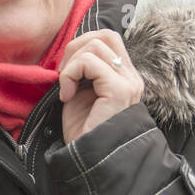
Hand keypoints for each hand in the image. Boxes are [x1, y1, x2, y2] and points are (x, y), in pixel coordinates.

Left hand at [57, 29, 144, 144]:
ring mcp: (128, 82)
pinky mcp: (119, 90)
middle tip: (64, 73)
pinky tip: (66, 96)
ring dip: (71, 64)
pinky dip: (70, 75)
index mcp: (124, 77)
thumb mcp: (80, 93)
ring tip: (66, 88)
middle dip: (76, 47)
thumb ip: (81, 71)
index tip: (66, 70)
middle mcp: (131, 77)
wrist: (89, 158)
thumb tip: (69, 51)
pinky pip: (89, 63)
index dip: (82, 44)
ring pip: (96, 45)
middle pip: (106, 35)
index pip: (108, 39)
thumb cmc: (83, 131)